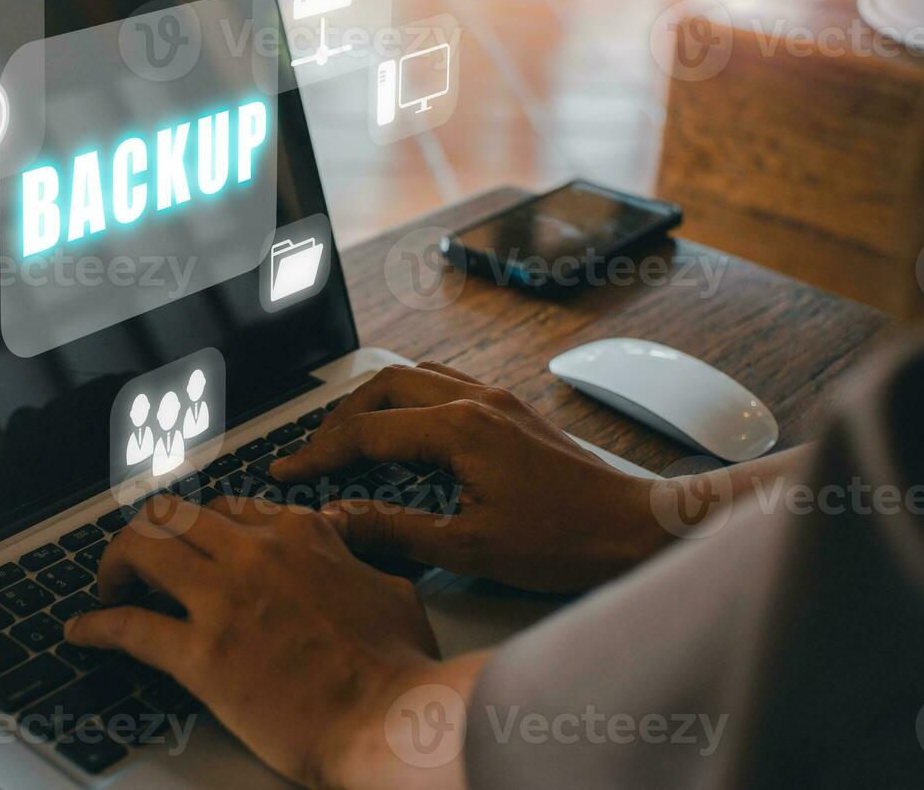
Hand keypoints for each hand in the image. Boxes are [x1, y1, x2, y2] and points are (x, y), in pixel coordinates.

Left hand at [63, 496, 460, 788]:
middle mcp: (255, 553)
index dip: (203, 527)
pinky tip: (82, 631)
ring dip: (116, 562)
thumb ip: (357, 566)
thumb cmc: (400, 667)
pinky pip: (128, 627)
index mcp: (299, 535)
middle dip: (148, 532)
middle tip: (139, 560)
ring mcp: (224, 600)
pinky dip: (96, 626)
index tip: (193, 545)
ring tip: (109, 586)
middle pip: (175, 514)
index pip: (231, 508)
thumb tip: (354, 566)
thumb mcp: (390, 591)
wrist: (390, 719)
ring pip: (142, 547)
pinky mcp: (200, 654)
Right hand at [272, 363, 669, 592]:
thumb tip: (338, 521)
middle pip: (382, 386)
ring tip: (348, 439)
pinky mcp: (511, 409)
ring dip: (374, 402)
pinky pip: (444, 383)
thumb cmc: (566, 540)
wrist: (636, 527)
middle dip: (338, 418)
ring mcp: (496, 399)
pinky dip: (408, 400)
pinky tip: (405, 431)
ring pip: (414, 376)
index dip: (318, 454)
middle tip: (312, 455)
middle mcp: (475, 400)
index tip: (286, 472)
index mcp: (459, 429)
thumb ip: (395, 530)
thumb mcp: (470, 548)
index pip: (366, 432)